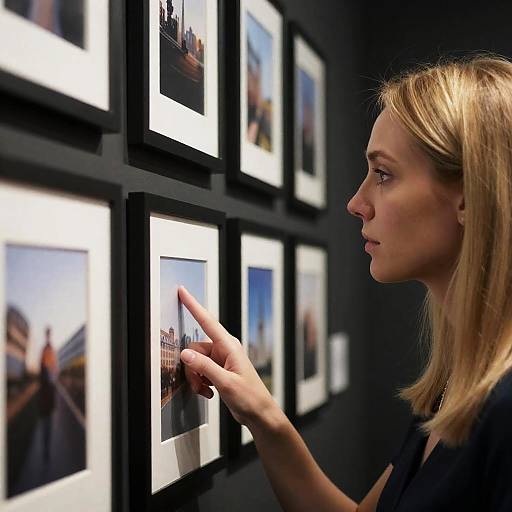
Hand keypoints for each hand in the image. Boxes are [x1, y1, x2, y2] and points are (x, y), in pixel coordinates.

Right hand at [178, 286, 275, 426]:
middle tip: (199, 385)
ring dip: (196, 378)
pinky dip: (200, 382)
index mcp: (229, 346)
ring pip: (195, 361)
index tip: (183, 291)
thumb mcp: (225, 383)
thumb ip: (204, 367)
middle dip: (192, 368)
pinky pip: (200, 370)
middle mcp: (224, 349)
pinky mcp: (218, 369)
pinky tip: (209, 392)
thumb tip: (185, 354)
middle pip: (195, 349)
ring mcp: (221, 359)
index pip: (207, 321)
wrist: (259, 413)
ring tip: (206, 391)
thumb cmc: (250, 397)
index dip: (193, 305)